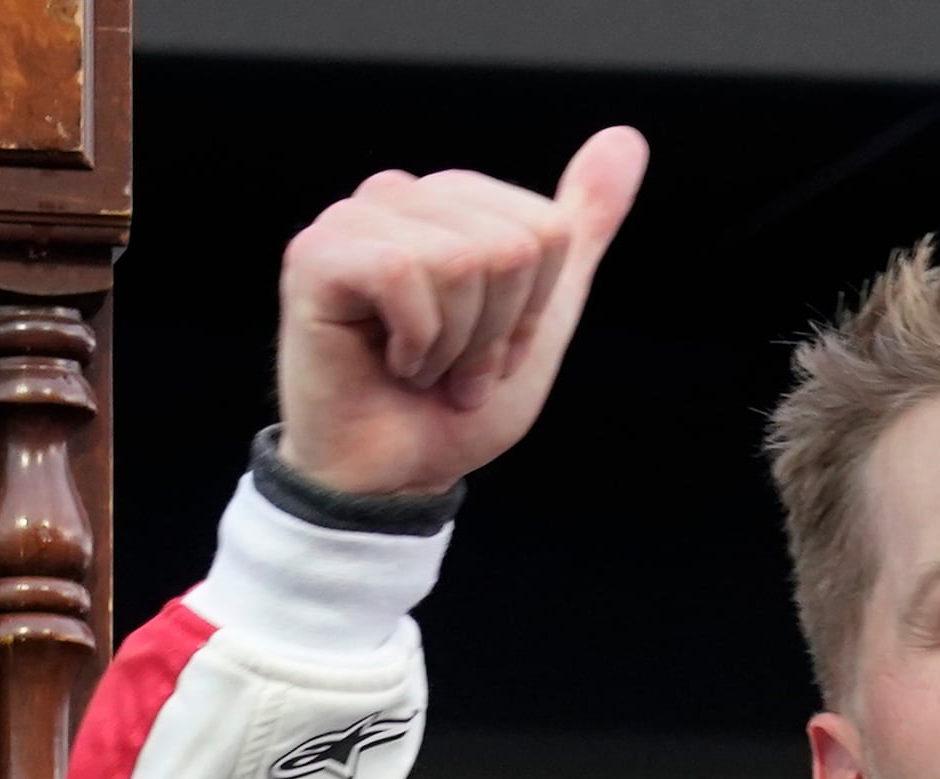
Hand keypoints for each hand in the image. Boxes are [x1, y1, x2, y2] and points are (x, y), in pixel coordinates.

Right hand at [274, 125, 648, 497]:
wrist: (395, 477)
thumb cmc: (452, 405)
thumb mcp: (542, 312)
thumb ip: (580, 227)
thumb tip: (626, 140)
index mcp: (449, 201)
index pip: (546, 230)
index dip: (532, 310)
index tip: (489, 350)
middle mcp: (397, 196)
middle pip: (511, 245)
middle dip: (495, 331)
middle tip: (452, 368)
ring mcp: (350, 221)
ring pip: (461, 260)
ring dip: (454, 345)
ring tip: (420, 369)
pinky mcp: (314, 256)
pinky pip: (403, 273)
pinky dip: (414, 342)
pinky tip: (386, 362)